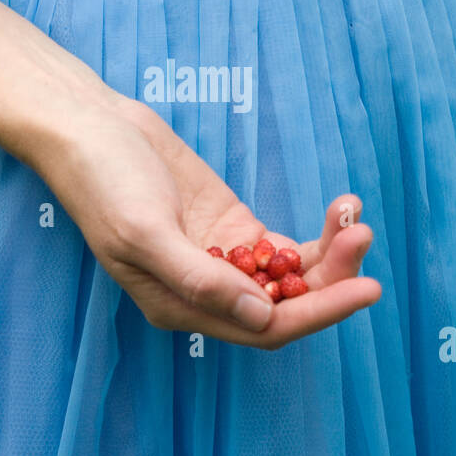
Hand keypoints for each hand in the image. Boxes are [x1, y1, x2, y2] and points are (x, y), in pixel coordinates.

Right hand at [32, 95, 380, 348]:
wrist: (91, 128)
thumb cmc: (104, 181)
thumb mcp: (144, 231)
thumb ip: (200, 278)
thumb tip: (262, 315)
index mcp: (181, 307)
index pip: (265, 327)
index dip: (319, 312)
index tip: (365, 288)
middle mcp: (207, 293)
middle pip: (287, 304)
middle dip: (331, 277)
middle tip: (363, 235)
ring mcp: (222, 258)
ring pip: (291, 274)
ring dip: (329, 253)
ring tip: (354, 216)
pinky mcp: (233, 226)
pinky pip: (284, 245)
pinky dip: (315, 232)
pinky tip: (339, 208)